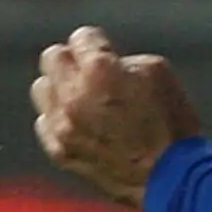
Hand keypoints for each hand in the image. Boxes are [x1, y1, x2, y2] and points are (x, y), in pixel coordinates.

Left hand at [32, 25, 202, 205]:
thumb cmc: (170, 122)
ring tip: (82, 95)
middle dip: (71, 59)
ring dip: (60, 87)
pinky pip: (44, 122)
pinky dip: (59, 116)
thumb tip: (106, 63)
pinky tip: (80, 120)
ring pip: (41, 89)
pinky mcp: (59, 150)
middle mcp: (74, 96)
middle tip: (88, 67)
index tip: (102, 47)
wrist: (167, 175)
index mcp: (101, 71)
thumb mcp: (158, 72)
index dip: (96, 40)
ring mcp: (62, 126)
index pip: (81, 37)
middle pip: (51, 58)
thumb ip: (124, 60)